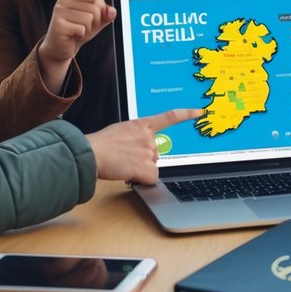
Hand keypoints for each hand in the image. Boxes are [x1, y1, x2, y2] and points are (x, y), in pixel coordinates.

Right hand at [36, 0, 115, 91]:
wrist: (63, 46)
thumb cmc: (81, 28)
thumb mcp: (97, 20)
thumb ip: (106, 13)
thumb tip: (111, 12)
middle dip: (97, 16)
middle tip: (85, 23)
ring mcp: (59, 6)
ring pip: (92, 14)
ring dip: (90, 27)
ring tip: (79, 29)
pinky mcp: (58, 20)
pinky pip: (84, 25)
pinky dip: (83, 34)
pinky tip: (73, 34)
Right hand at [85, 108, 203, 184]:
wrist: (90, 153)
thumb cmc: (100, 145)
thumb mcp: (120, 132)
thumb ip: (135, 136)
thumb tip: (139, 148)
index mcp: (141, 125)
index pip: (169, 117)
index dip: (186, 114)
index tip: (200, 112)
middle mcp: (148, 137)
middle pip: (156, 153)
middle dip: (144, 159)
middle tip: (125, 158)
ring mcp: (148, 152)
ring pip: (152, 167)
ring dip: (140, 169)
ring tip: (123, 164)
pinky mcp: (146, 167)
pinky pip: (151, 178)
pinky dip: (141, 179)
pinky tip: (128, 173)